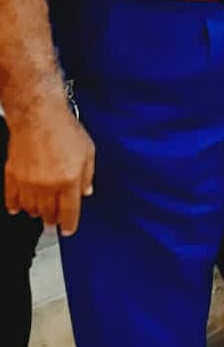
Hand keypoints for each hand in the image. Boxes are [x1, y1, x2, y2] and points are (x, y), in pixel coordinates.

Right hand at [5, 99, 94, 233]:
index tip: (68, 230)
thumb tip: (87, 191)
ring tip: (41, 213)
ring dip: (36, 213)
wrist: (38, 116)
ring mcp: (28, 183)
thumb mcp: (88, 151)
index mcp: (69, 180)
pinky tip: (19, 208)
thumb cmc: (64, 130)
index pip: (69, 212)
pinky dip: (15, 206)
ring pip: (31, 209)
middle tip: (54, 222)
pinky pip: (12, 199)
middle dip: (53, 220)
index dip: (69, 224)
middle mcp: (47, 185)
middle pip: (48, 213)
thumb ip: (88, 175)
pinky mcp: (12, 176)